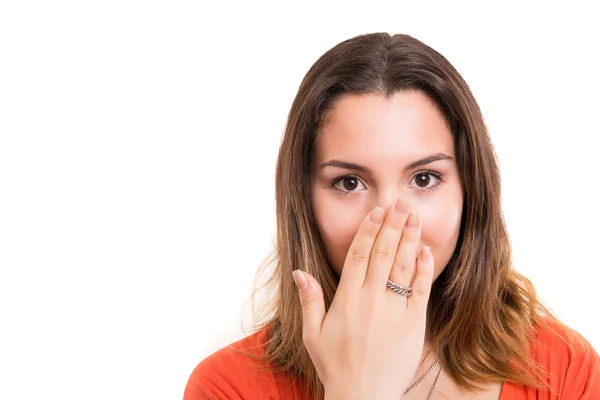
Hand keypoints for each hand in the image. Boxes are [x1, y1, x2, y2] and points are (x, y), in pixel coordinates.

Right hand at [292, 198, 434, 399]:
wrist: (363, 397)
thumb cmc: (335, 365)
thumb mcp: (312, 334)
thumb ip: (308, 300)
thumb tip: (299, 271)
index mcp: (347, 299)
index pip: (358, 255)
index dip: (369, 230)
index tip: (377, 211)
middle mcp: (371, 300)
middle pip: (383, 253)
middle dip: (392, 225)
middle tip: (400, 203)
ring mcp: (394, 311)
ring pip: (403, 266)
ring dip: (409, 238)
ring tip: (415, 216)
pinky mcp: (413, 323)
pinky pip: (420, 290)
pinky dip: (423, 268)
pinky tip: (425, 249)